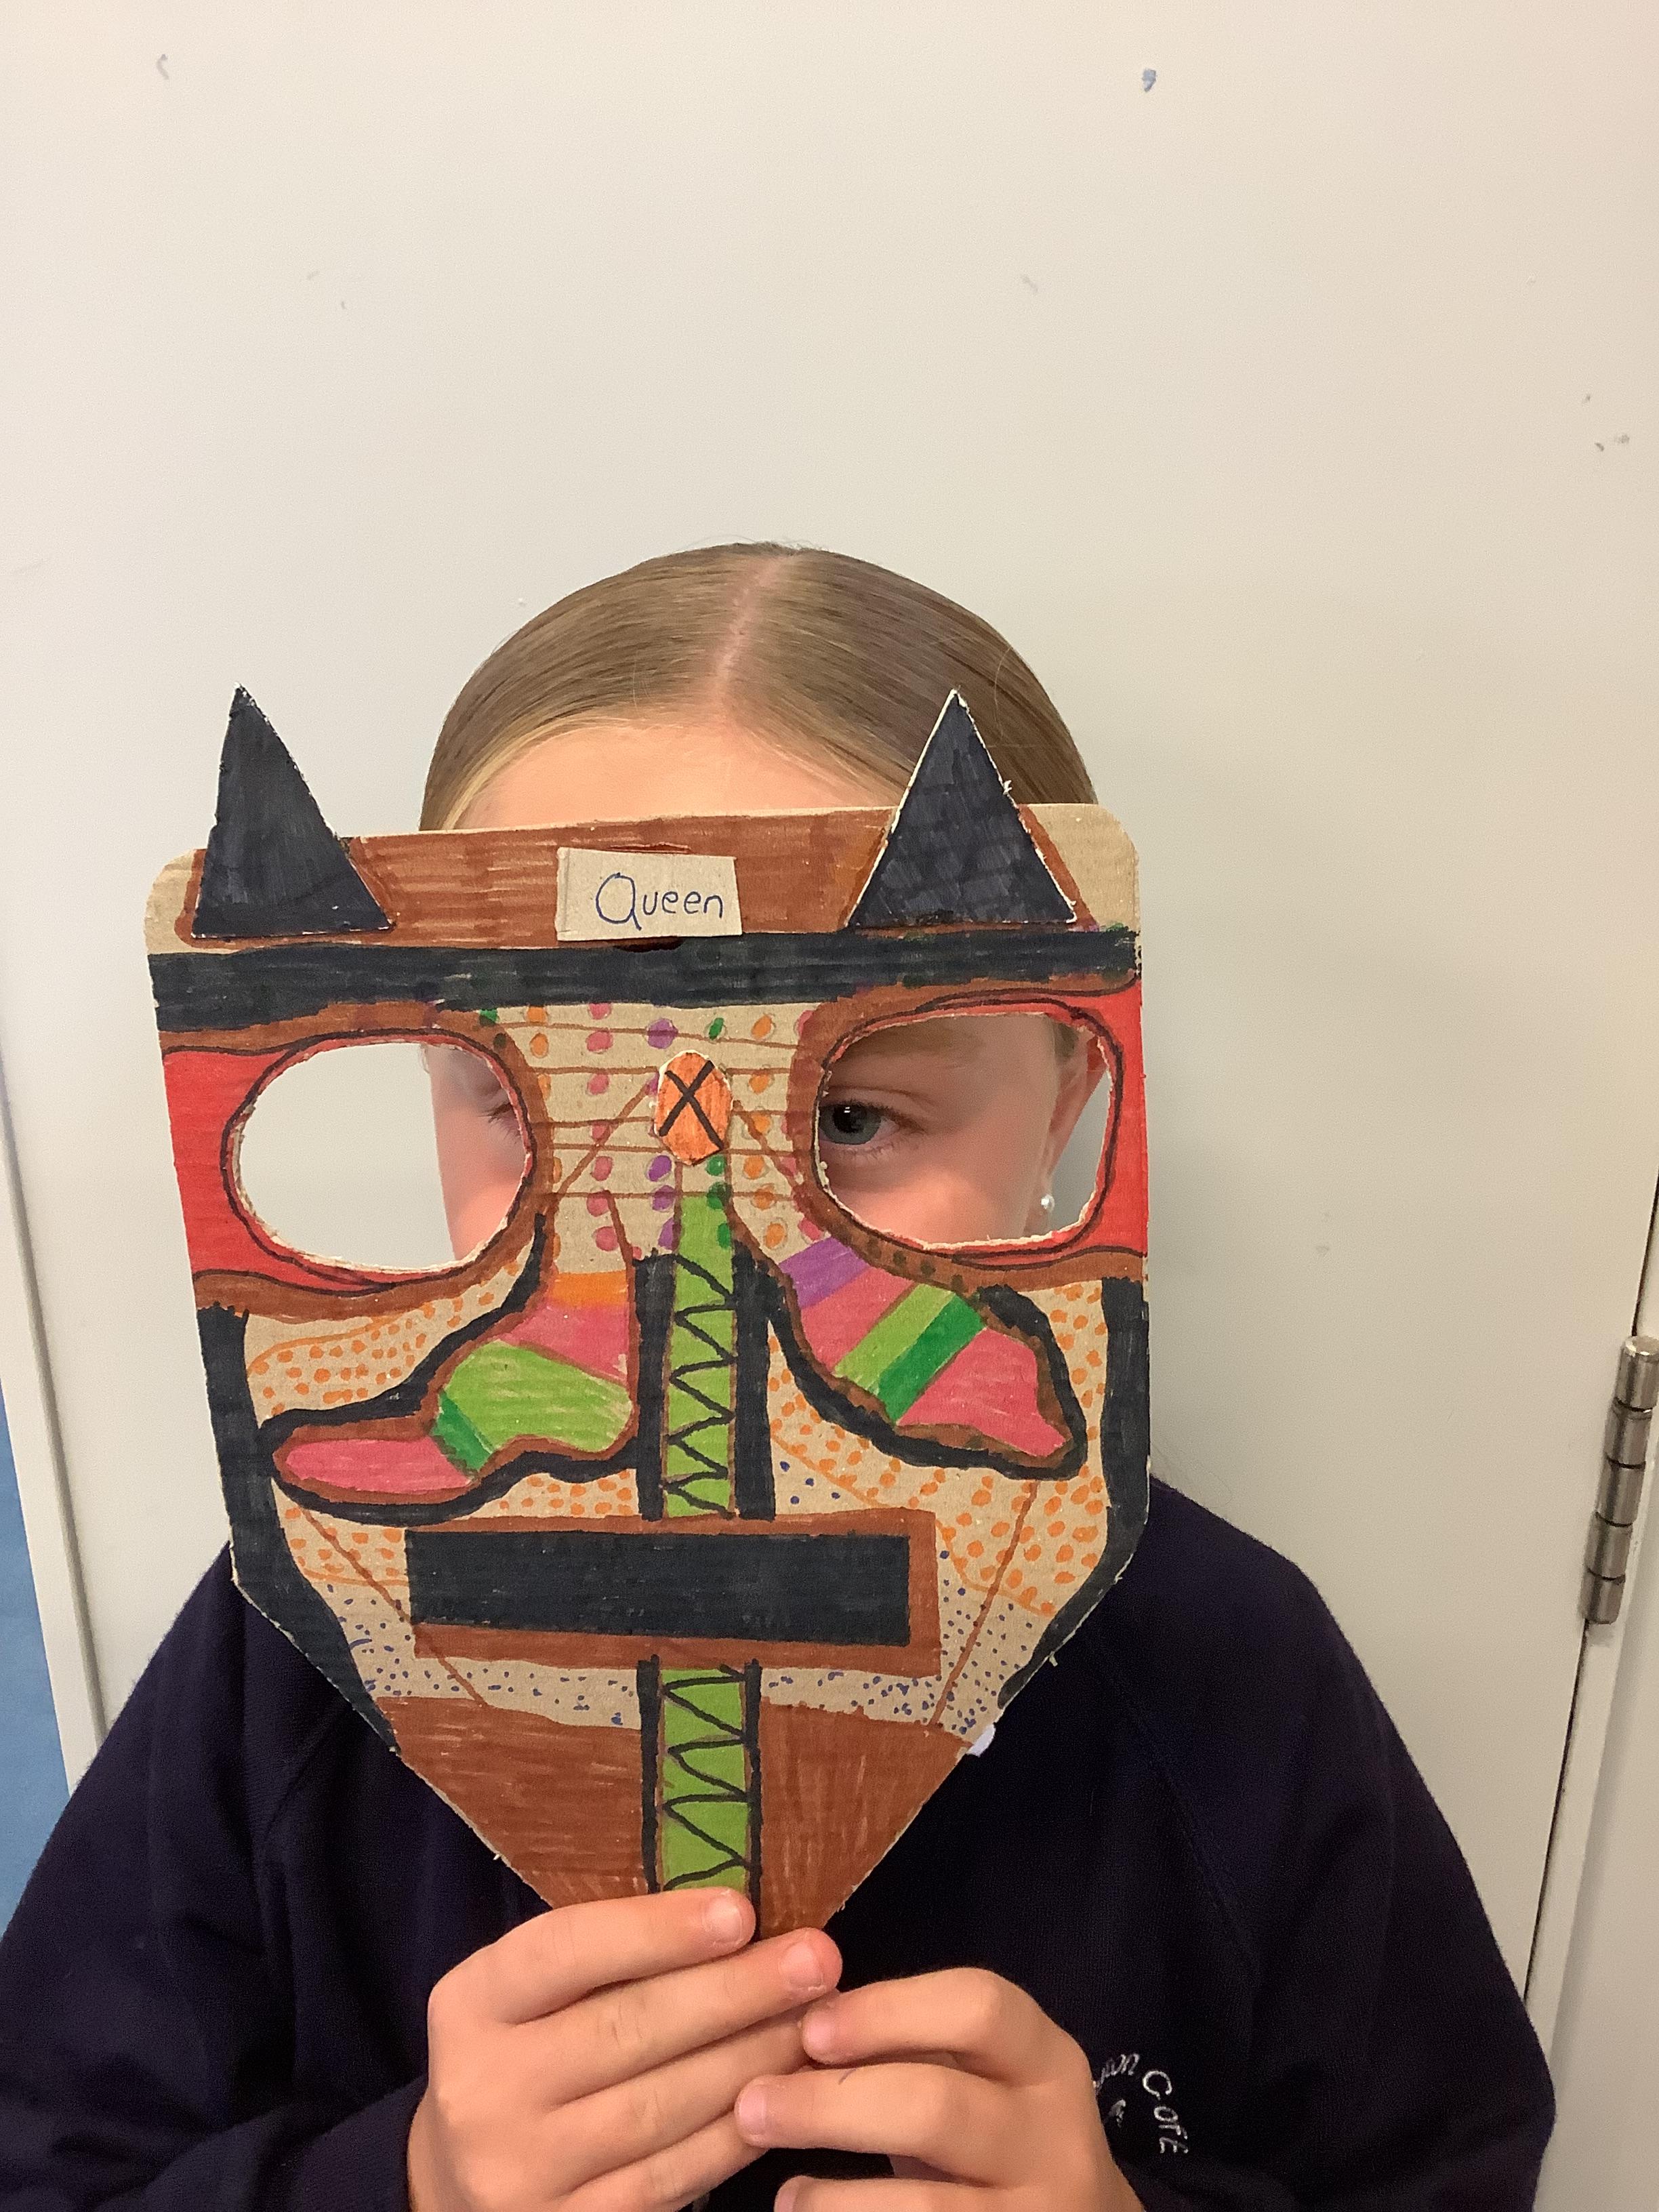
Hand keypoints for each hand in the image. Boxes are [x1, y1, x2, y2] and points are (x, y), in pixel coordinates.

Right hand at [408, 1891, 841, 2211]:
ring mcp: (522, 2172)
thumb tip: (736, 1916)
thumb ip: (607, 1956)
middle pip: (624, 2030)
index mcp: (473, 2003)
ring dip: (750, 2058)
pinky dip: (734, 2133)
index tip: (741, 1911)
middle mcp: (484, 2089)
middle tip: (817, 1960)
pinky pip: (668, 2179)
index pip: (564, 1951)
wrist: (463, 2179)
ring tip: (815, 2020)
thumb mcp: (533, 1992)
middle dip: (733, 1992)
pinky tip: (783, 2093)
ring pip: (657, 2109)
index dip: (656, 1931)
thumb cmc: (528, 2050)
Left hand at [732, 1969, 1140, 2211]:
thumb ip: (911, 2045)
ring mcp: (1039, 2211)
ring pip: (926, 2206)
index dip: (887, 2011)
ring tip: (784, 2195)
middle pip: (937, 2106)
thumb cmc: (995, 2133)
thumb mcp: (978, 2076)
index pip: (978, 2006)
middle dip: (832, 2104)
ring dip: (835, 2198)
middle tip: (753, 2104)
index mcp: (1044, 2058)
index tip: (810, 2026)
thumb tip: (797, 2013)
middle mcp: (1053, 2135)